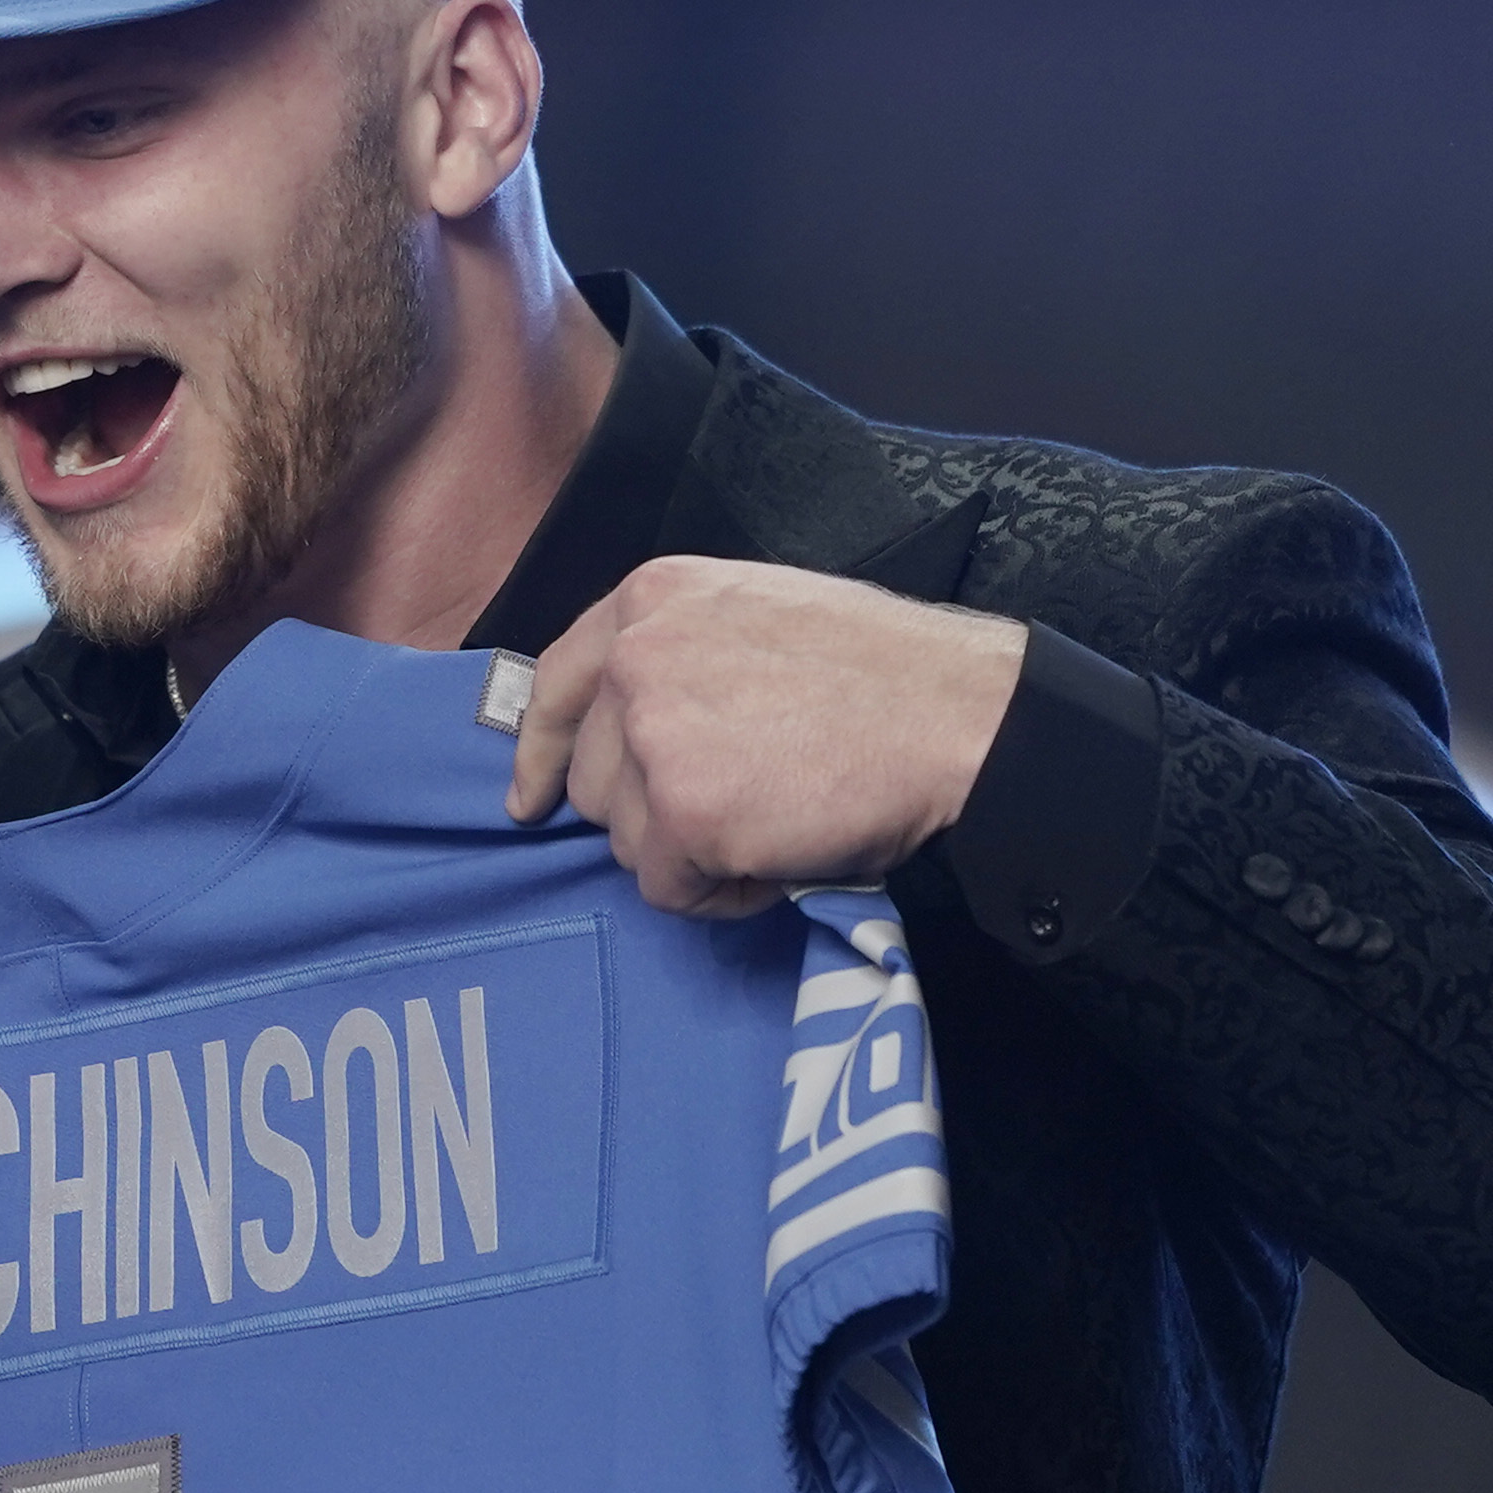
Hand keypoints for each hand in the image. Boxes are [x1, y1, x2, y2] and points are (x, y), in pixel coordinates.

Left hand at [505, 558, 1024, 915]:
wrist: (959, 716)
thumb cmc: (881, 672)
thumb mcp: (757, 616)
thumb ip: (680, 655)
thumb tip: (631, 730)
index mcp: (652, 599)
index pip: (557, 684)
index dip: (544, 752)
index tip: (533, 799)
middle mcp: (636, 660)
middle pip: (596, 780)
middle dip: (657, 811)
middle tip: (747, 803)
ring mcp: (655, 738)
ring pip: (627, 841)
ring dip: (692, 853)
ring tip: (775, 820)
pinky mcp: (685, 815)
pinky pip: (669, 890)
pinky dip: (722, 893)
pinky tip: (780, 855)